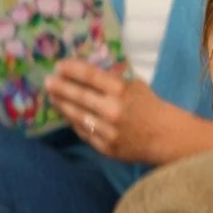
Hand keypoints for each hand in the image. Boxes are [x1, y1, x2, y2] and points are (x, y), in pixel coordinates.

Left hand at [46, 60, 167, 163]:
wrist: (164, 136)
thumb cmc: (148, 105)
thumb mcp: (135, 84)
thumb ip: (112, 77)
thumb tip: (85, 69)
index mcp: (121, 91)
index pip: (90, 76)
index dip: (72, 69)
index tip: (59, 66)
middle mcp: (112, 111)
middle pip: (78, 97)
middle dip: (60, 88)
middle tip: (47, 82)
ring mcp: (107, 131)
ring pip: (77, 116)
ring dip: (62, 105)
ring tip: (52, 97)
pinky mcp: (105, 147)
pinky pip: (83, 132)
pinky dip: (74, 122)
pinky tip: (67, 114)